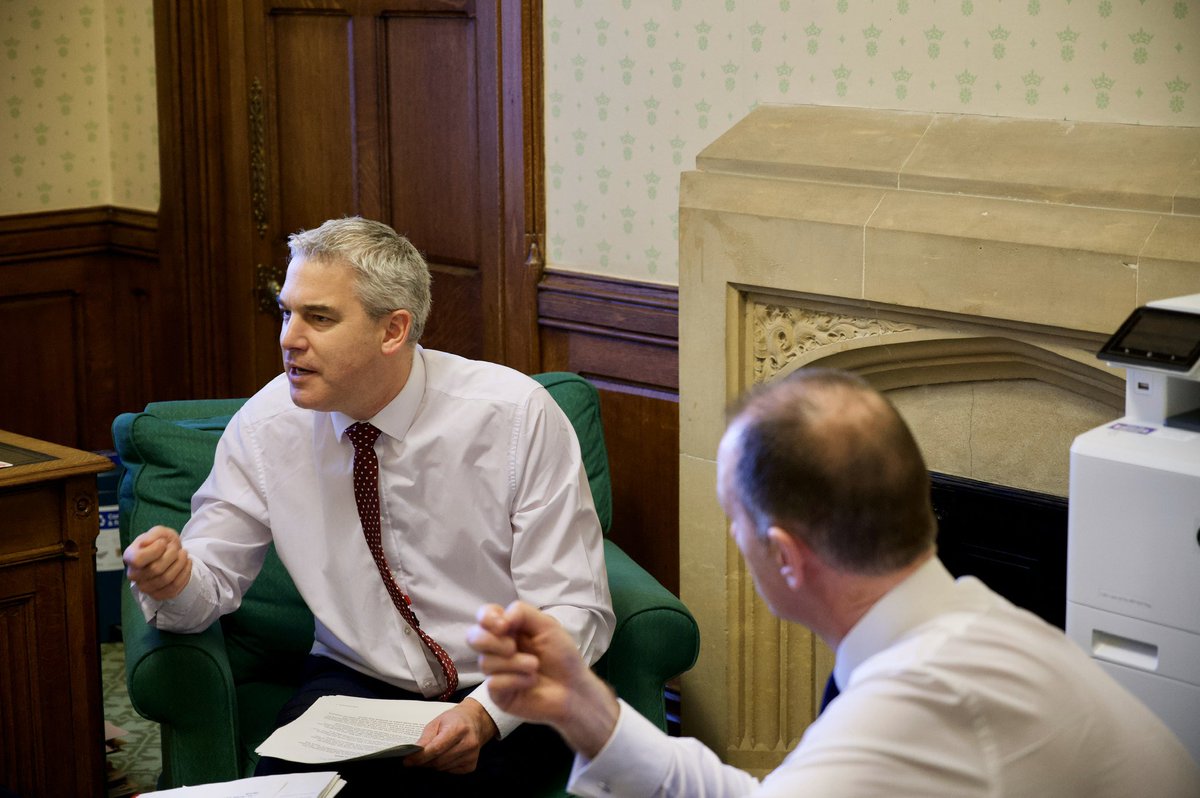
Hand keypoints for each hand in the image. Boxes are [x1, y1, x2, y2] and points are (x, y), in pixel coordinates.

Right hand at [123, 525, 191, 599]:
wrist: (170, 554)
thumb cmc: (162, 542)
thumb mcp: (159, 533)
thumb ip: (153, 535)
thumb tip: (144, 543)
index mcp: (129, 557)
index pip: (138, 559)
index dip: (155, 550)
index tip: (163, 542)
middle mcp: (134, 575)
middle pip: (156, 569)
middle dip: (172, 555)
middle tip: (176, 548)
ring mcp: (145, 587)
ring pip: (167, 579)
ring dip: (180, 564)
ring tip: (184, 554)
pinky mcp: (158, 595)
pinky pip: (174, 588)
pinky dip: (185, 574)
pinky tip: (187, 563)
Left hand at [404, 698, 496, 772]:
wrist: (475, 721)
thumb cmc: (454, 720)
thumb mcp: (437, 722)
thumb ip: (425, 738)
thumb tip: (413, 755)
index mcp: (458, 729)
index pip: (436, 748)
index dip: (420, 757)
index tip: (408, 761)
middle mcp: (468, 743)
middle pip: (439, 761)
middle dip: (424, 762)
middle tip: (416, 759)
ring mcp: (471, 755)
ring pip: (443, 768)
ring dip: (433, 764)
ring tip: (432, 755)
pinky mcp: (471, 765)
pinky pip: (450, 771)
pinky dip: (443, 766)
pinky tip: (445, 756)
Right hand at [467, 601, 617, 757]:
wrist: (573, 688)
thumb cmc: (562, 656)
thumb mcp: (547, 626)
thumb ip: (523, 613)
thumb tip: (501, 618)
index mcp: (509, 629)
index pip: (485, 616)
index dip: (487, 617)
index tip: (504, 626)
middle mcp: (498, 649)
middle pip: (474, 637)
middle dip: (490, 641)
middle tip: (512, 647)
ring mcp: (496, 672)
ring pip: (486, 662)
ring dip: (514, 663)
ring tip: (534, 666)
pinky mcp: (498, 694)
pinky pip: (494, 683)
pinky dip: (515, 680)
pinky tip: (531, 681)